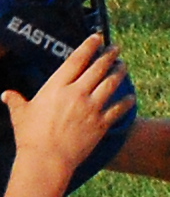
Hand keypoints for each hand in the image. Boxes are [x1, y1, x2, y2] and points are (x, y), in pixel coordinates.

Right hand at [3, 34, 128, 190]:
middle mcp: (76, 93)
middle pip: (98, 68)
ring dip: (120, 72)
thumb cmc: (30, 137)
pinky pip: (119, 108)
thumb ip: (15, 101)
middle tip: (116, 47)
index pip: (76, 60)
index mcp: (56, 87)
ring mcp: (91, 107)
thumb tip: (5, 94)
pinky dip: (126, 101)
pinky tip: (131, 97)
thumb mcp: (20, 115)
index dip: (88, 46)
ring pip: (111, 83)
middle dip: (109, 55)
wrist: (47, 159)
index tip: (97, 37)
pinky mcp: (102, 123)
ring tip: (124, 65)